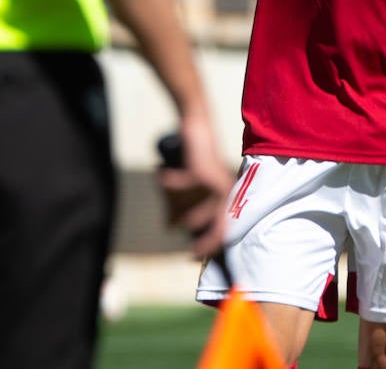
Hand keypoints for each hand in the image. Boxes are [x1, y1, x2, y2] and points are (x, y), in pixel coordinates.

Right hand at [157, 114, 233, 259]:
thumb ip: (180, 206)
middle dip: (205, 245)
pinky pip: (177, 188)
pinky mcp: (202, 173)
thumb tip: (168, 227)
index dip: (212, 247)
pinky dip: (166, 182)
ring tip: (170, 214)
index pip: (224, 230)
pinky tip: (160, 173)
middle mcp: (225, 192)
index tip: (195, 258)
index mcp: (225, 197)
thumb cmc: (191, 160)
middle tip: (191, 254)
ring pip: (194, 215)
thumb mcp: (188, 187)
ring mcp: (215, 184)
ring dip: (178, 215)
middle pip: (218, 229)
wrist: (198, 128)